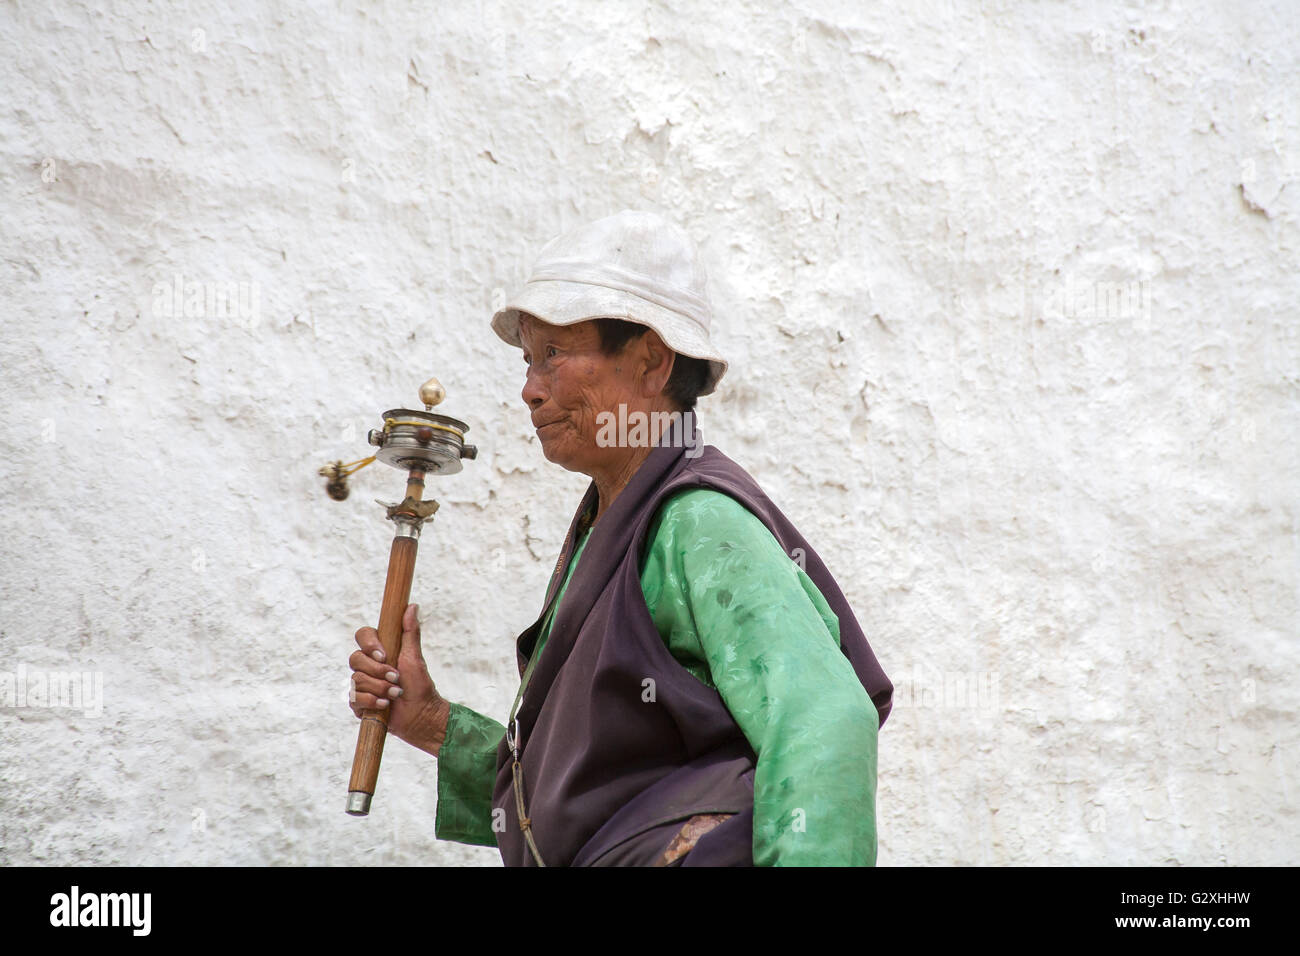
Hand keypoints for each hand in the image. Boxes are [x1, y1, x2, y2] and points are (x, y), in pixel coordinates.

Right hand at [349, 603, 451, 756]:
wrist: (421, 715)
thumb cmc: (420, 685)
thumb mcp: (415, 657)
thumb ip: (410, 632)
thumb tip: (412, 606)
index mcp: (380, 651)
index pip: (362, 635)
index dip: (369, 644)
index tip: (384, 655)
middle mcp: (367, 666)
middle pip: (355, 659)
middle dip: (377, 671)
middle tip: (396, 677)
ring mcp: (361, 684)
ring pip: (356, 680)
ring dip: (379, 688)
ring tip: (396, 693)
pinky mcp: (358, 702)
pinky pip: (353, 698)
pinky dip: (371, 701)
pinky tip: (385, 704)